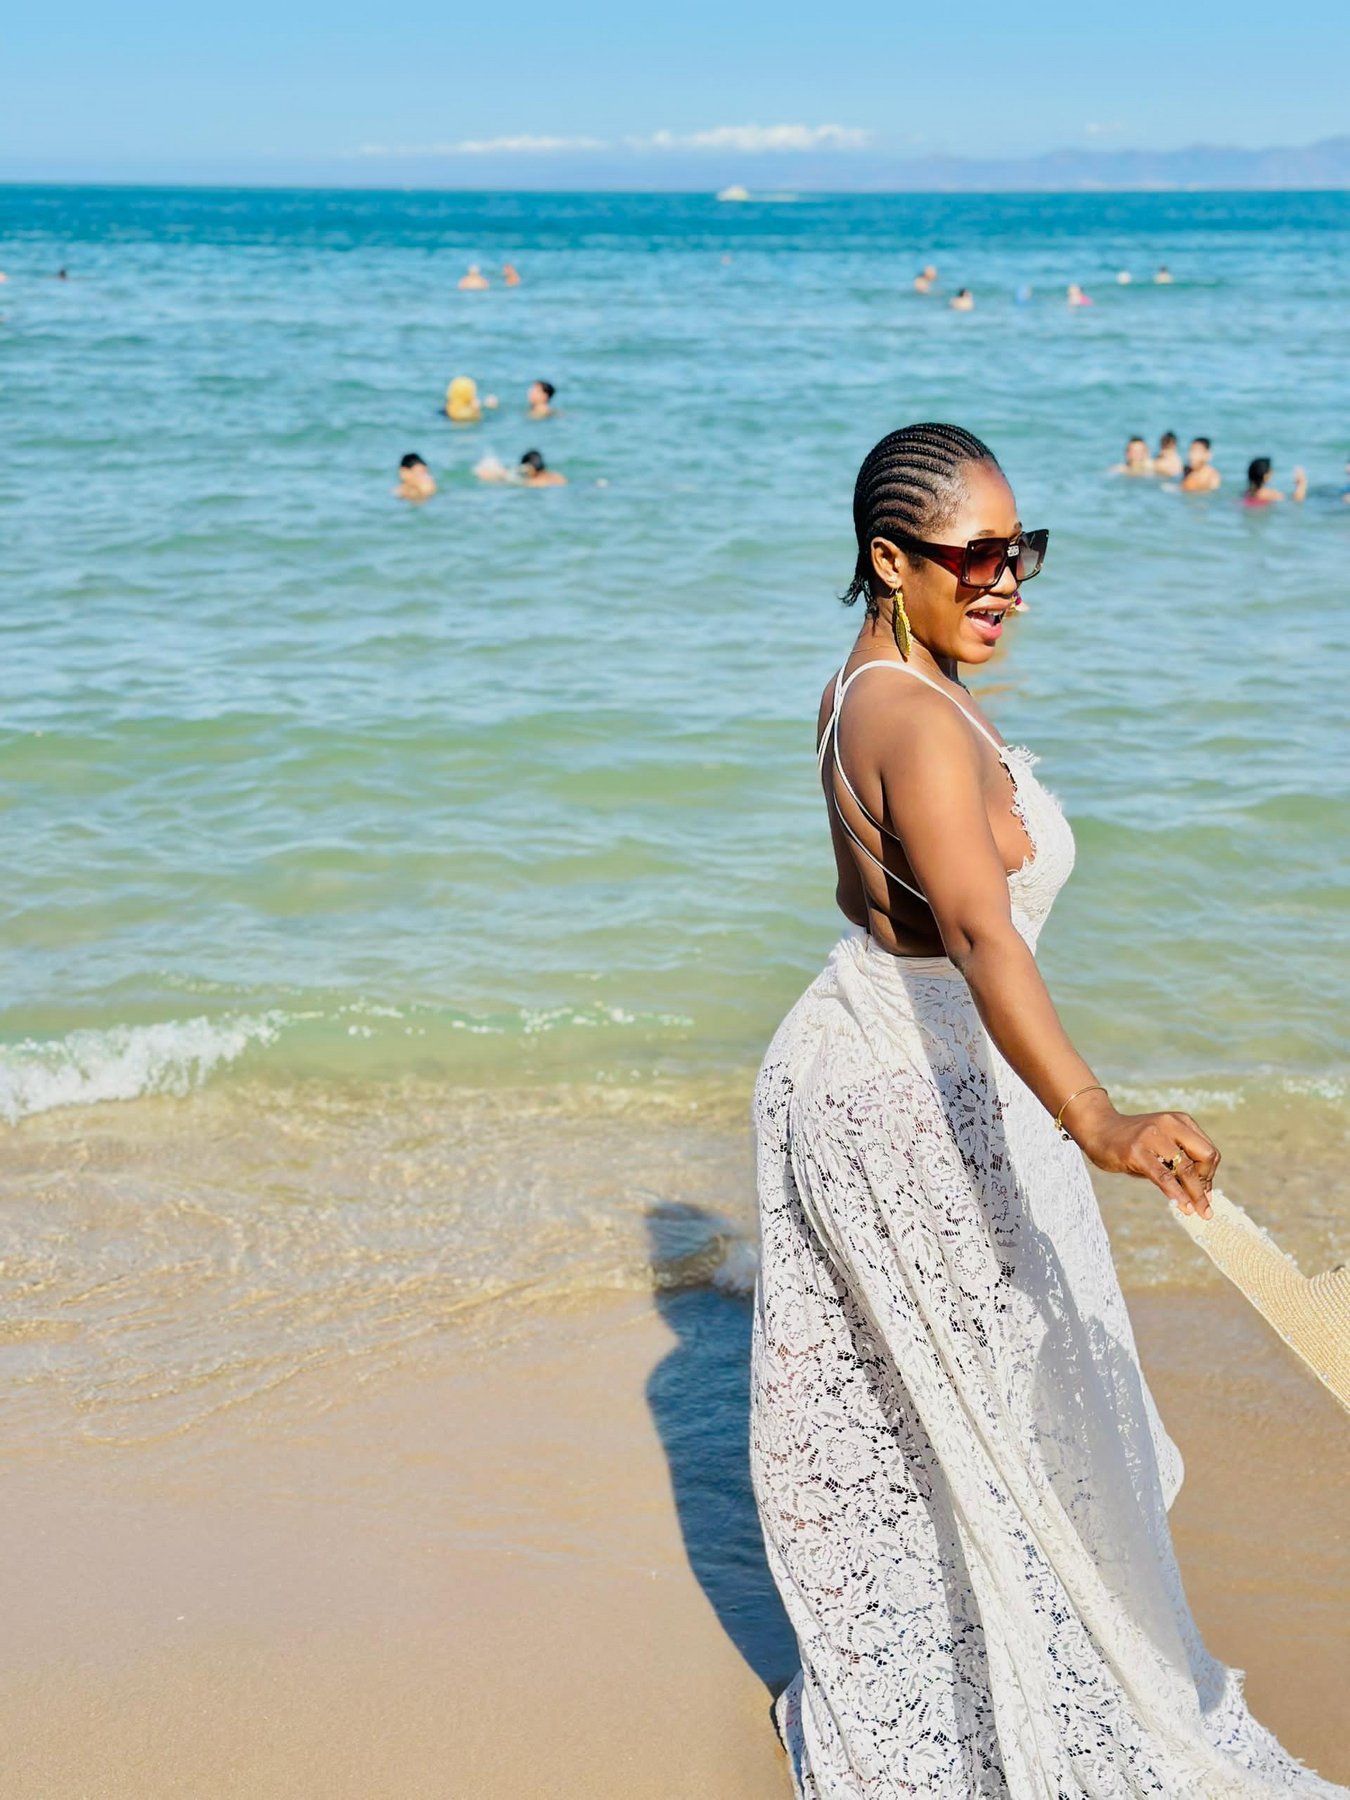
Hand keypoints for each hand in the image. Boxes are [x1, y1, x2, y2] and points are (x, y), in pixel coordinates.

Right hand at [1068, 1096, 1217, 1217]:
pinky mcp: (1137, 1151)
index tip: (1205, 1193)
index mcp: (1180, 1121)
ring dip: (1195, 1193)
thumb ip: (1180, 1162)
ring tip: (1198, 1211)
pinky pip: (1163, 1176)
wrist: (1098, 1129)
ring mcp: (1153, 1136)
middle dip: (1206, 1184)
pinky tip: (1182, 1205)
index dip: (1210, 1175)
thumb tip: (1203, 1193)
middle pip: (1205, 1157)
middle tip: (1204, 1206)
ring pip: (1186, 1168)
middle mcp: (1169, 1124)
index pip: (1209, 1151)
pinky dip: (1176, 1193)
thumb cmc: (1132, 1143)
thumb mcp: (1161, 1145)